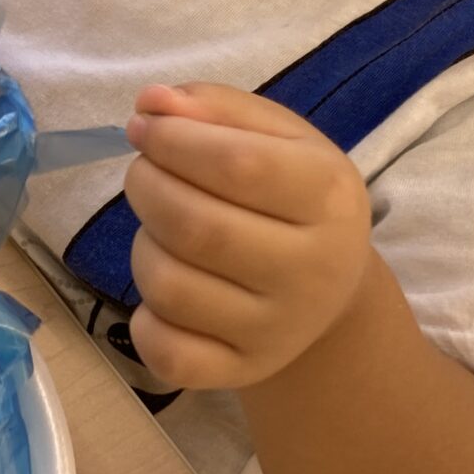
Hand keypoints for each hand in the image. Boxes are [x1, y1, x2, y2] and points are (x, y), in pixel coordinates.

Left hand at [120, 83, 373, 388]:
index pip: (239, 164)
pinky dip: (145, 322)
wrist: (328, 296)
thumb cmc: (293, 201)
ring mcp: (277, 330)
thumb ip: (215, 109)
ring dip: (143, 246)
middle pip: (196, 226)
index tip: (143, 127)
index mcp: (329, 196)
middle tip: (143, 172)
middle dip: (147, 187)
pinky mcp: (242, 371)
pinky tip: (163, 296)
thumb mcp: (277, 139)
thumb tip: (151, 102)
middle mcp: (312, 270)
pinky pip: (168, 355)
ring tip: (161, 230)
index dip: (175, 141)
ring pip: (170, 287)